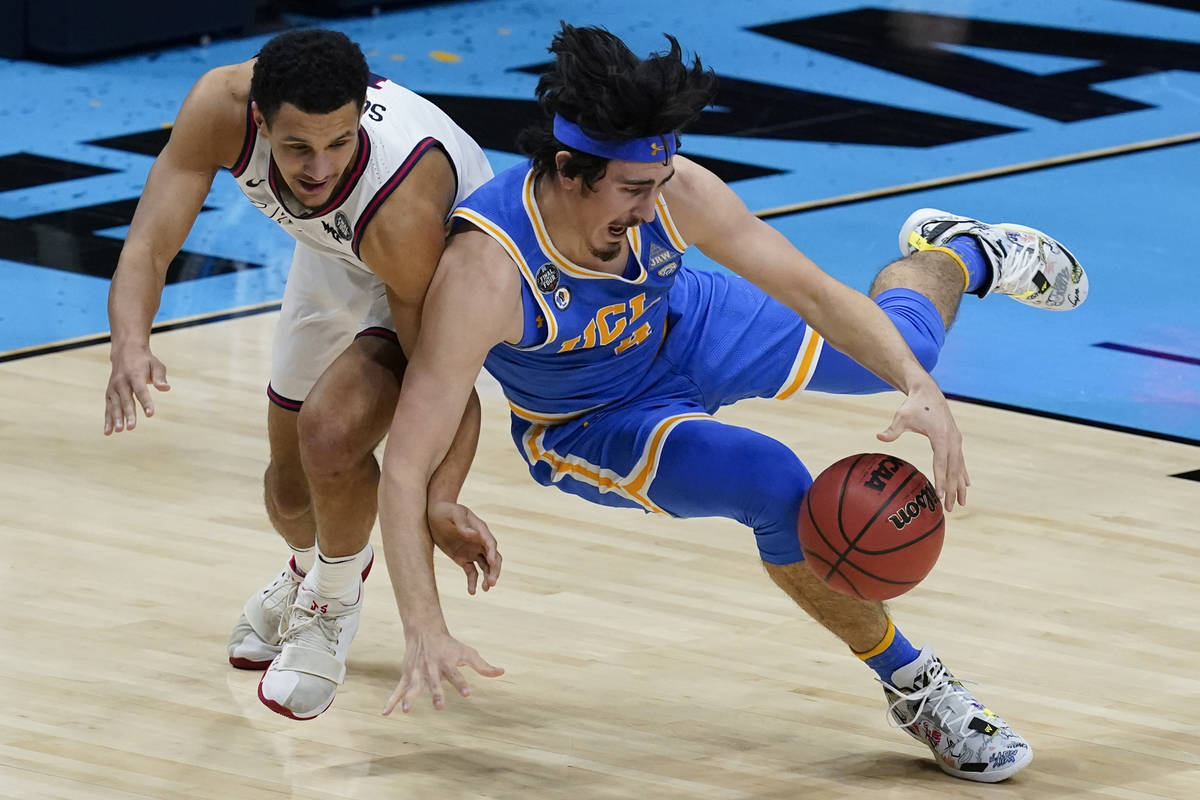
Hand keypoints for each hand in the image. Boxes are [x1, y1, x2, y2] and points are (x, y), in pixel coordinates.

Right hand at [104, 345, 169, 434]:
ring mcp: (114, 387)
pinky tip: (108, 432)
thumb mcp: (156, 365)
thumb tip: (166, 388)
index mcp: (135, 375)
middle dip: (128, 414)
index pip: (141, 391)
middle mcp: (122, 382)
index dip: (146, 402)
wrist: (126, 351)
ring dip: (116, 418)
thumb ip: (160, 377)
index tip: (150, 414)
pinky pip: (108, 407)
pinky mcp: (109, 393)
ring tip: (119, 431)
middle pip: (126, 400)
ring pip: (115, 405)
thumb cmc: (145, 361)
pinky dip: (107, 419)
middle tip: (132, 427)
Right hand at [382, 629, 503, 714]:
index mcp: (447, 663)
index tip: (468, 693)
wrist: (424, 631)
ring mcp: (418, 673)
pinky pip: (398, 690)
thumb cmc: (449, 646)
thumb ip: (483, 666)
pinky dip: (391, 701)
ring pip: (414, 686)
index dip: (462, 684)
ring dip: (410, 698)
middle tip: (440, 707)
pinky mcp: (407, 676)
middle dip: (437, 693)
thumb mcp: (468, 653)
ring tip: (406, 710)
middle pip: (435, 682)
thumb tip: (502, 672)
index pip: (457, 675)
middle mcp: (432, 668)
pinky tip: (385, 714)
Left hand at [427, 501, 501, 594]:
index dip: (492, 553)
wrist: (435, 514)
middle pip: (493, 557)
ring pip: (485, 567)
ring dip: (487, 577)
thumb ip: (463, 524)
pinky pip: (471, 572)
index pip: (490, 543)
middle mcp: (480, 542)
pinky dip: (472, 582)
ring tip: (486, 589)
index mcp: (480, 530)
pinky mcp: (463, 559)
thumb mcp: (454, 514)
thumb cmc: (446, 510)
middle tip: (492, 582)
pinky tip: (472, 592)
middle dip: (494, 570)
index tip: (492, 563)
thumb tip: (474, 535)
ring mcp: (473, 551)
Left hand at [877, 380, 968, 510]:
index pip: (941, 462)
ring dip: (960, 486)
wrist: (928, 393)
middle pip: (953, 469)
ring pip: (960, 467)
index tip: (939, 495)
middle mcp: (952, 440)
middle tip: (948, 508)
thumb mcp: (901, 416)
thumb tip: (879, 437)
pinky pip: (961, 460)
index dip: (941, 480)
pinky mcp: (956, 440)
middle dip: (952, 490)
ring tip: (961, 504)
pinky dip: (963, 474)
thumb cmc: (913, 406)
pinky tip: (966, 486)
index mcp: (940, 436)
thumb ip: (892, 429)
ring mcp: (956, 440)